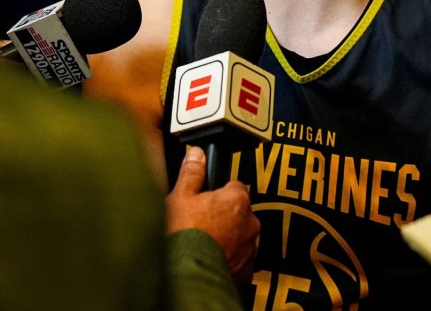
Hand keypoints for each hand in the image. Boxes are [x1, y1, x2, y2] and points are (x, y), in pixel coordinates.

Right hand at [166, 146, 259, 282]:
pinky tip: (208, 259)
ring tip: (202, 243)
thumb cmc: (182, 236)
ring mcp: (249, 249)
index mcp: (237, 200)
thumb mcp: (180, 197)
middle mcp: (249, 224)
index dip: (218, 192)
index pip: (235, 187)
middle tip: (200, 222)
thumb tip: (197, 154)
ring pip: (240, 238)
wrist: (183, 276)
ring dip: (227, 239)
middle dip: (224, 217)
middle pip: (239, 213)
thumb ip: (192, 173)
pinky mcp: (245, 271)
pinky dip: (227, 260)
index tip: (206, 199)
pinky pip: (238, 261)